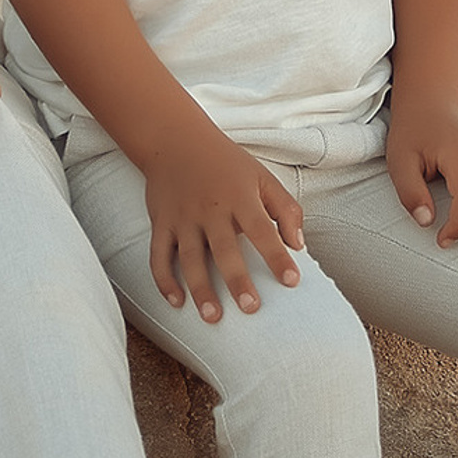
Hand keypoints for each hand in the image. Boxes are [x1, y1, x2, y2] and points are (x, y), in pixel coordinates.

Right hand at [140, 118, 303, 321]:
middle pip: (224, 249)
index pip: (262, 229)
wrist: (175, 140)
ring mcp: (182, 218)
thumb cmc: (226, 164)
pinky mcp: (161, 223)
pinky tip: (176, 302)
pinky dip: (164, 280)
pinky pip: (158, 255)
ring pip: (189, 258)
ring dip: (200, 288)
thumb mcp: (262, 177)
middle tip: (251, 308)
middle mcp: (210, 209)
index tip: (292, 281)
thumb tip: (299, 245)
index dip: (277, 256)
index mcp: (239, 197)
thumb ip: (285, 209)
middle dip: (237, 280)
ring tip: (213, 316)